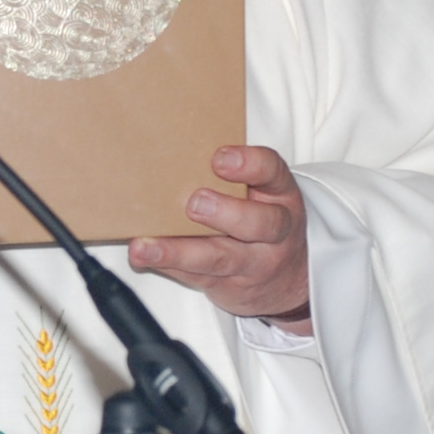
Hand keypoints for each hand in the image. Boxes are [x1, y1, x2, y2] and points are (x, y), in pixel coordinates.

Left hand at [130, 145, 311, 330]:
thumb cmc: (263, 220)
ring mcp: (254, 263)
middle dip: (226, 213)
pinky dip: (167, 266)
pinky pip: (196, 276)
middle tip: (194, 204)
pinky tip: (144, 258)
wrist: (289, 279)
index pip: (272, 172)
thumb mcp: (263, 193)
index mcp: (280, 195)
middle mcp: (275, 231)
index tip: (220, 159)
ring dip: (178, 252)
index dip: (249, 164)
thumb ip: (230, 175)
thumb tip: (174, 148)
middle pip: (259, 223)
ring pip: (219, 258)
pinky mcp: (228, 285)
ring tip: (145, 247)